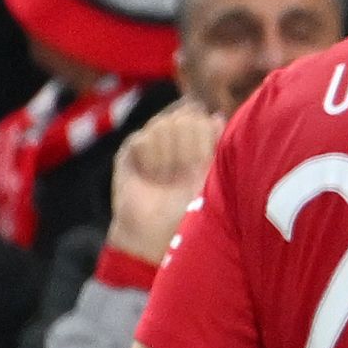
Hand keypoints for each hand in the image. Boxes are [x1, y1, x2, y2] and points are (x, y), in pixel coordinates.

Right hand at [108, 103, 223, 262]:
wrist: (156, 230)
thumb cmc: (189, 209)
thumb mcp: (209, 177)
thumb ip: (214, 146)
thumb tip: (217, 116)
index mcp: (197, 142)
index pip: (200, 117)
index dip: (203, 136)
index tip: (201, 163)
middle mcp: (174, 139)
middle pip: (183, 118)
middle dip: (187, 146)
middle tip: (183, 173)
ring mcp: (151, 142)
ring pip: (163, 125)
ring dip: (169, 156)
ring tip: (167, 178)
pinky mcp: (130, 150)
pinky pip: (143, 139)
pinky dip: (151, 160)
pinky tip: (152, 176)